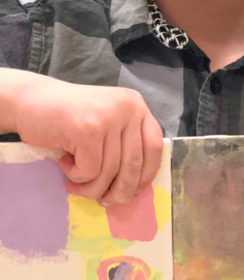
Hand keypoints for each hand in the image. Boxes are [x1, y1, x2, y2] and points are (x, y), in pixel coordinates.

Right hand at [12, 75, 162, 206]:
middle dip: (120, 190)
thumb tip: (136, 187)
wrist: (31, 100)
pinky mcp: (88, 129)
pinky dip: (77, 176)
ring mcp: (109, 117)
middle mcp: (129, 108)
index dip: (146, 174)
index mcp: (137, 106)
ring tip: (77, 185)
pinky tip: (65, 164)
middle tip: (105, 201)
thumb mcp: (107, 124)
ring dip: (92, 188)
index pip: (155, 147)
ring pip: (110, 171)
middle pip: (134, 163)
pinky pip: (89, 170)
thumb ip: (124, 144)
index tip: (134, 191)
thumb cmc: (69, 118)